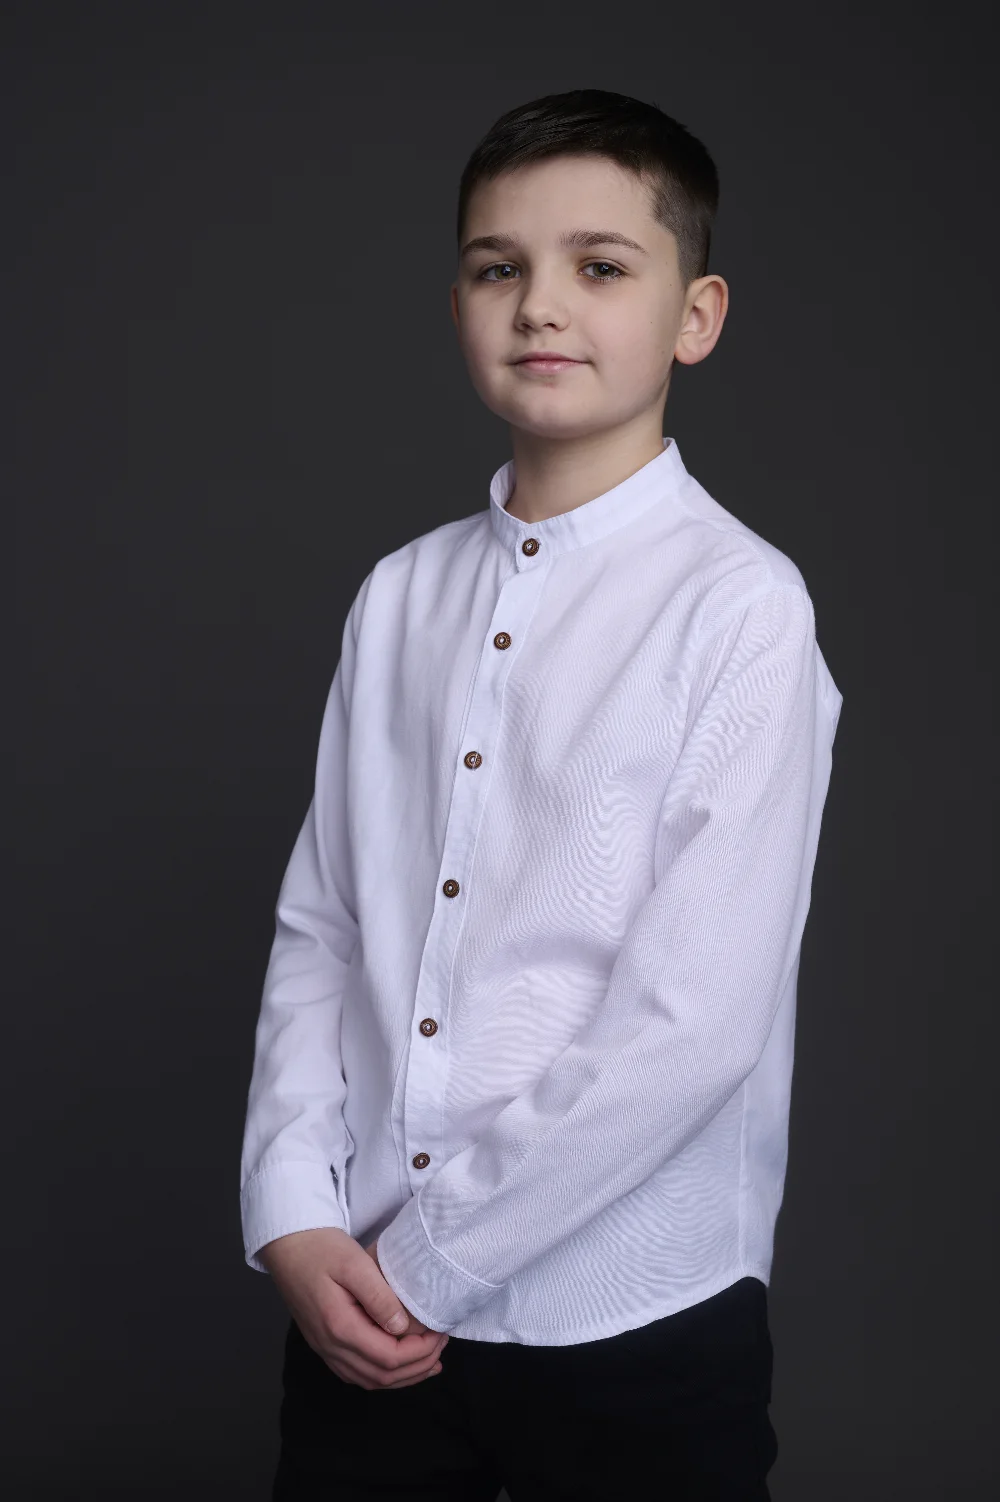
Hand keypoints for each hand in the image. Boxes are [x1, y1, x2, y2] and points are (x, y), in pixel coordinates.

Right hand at [258, 1227, 447, 1389]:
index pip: (388, 1357)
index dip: (420, 1351)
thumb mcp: (354, 1263)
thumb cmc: (320, 1248)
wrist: (287, 1245)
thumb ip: (379, 1297)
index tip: (439, 1333)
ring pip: (369, 1380)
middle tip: (441, 1345)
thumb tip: (402, 1327)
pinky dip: (382, 1374)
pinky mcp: (324, 1343)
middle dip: (417, 1367)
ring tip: (429, 1362)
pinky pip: (356, 1373)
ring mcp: (325, 1348)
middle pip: (381, 1376)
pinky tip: (398, 1365)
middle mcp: (330, 1346)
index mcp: (340, 1327)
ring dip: (402, 1376)